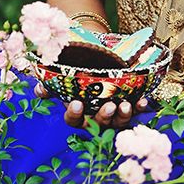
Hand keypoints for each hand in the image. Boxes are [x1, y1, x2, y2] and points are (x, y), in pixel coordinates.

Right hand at [34, 81, 148, 129]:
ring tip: (125, 105)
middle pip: (98, 124)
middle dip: (103, 117)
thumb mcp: (63, 77)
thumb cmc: (77, 72)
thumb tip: (39, 89)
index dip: (74, 114)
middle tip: (108, 106)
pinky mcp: (128, 108)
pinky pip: (135, 111)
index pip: (73, 119)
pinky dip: (139, 108)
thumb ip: (51, 84)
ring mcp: (113, 115)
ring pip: (117, 122)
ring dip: (123, 116)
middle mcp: (95, 117)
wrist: (96, 60)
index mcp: (77, 113)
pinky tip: (143, 101)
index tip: (77, 103)